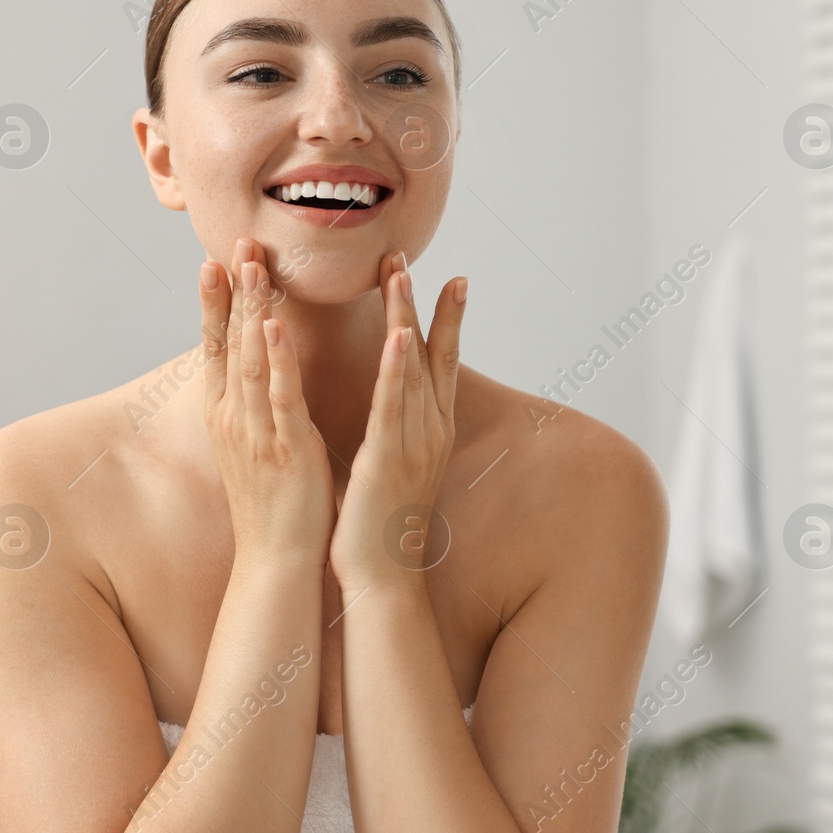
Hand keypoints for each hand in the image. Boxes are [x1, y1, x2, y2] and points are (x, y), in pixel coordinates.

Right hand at [200, 238, 335, 569]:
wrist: (277, 557)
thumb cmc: (274, 500)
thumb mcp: (256, 442)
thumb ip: (255, 405)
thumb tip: (256, 374)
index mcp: (227, 414)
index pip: (216, 346)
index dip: (215, 302)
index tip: (214, 257)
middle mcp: (234, 416)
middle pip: (229, 341)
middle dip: (233, 289)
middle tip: (237, 240)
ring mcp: (256, 430)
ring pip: (250, 358)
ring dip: (251, 308)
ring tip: (252, 264)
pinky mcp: (284, 446)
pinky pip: (279, 395)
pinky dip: (276, 358)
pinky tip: (273, 325)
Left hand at [330, 252, 466, 593]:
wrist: (380, 577)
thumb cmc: (378, 525)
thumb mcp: (392, 466)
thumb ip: (396, 433)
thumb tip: (392, 409)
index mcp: (431, 432)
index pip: (444, 364)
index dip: (448, 320)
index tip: (454, 279)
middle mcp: (431, 431)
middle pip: (431, 354)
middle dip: (420, 302)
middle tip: (406, 255)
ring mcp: (414, 443)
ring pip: (412, 368)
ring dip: (408, 318)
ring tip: (400, 274)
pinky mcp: (389, 458)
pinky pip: (395, 405)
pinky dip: (400, 368)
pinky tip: (401, 335)